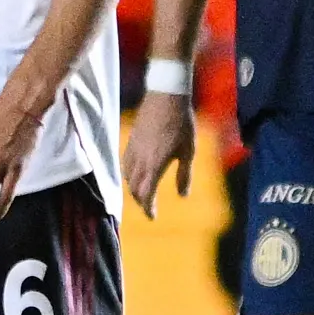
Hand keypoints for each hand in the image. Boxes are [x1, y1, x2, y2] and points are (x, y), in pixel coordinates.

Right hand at [120, 91, 194, 219]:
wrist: (166, 98)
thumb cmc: (182, 124)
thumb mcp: (188, 151)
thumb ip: (184, 175)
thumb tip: (183, 195)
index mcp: (154, 165)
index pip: (146, 193)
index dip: (148, 208)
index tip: (153, 217)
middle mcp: (140, 161)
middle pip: (134, 188)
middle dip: (141, 201)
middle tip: (149, 208)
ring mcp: (132, 150)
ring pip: (128, 177)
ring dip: (134, 188)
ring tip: (143, 193)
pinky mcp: (130, 141)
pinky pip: (125, 164)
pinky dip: (130, 175)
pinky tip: (136, 174)